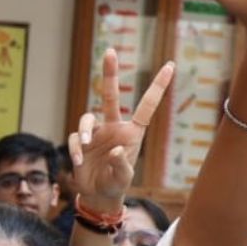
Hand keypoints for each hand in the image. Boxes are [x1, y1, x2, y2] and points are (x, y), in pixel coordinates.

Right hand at [69, 49, 173, 208]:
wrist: (98, 194)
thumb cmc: (117, 184)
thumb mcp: (124, 177)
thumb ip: (122, 164)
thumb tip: (116, 150)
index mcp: (132, 132)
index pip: (146, 106)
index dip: (158, 86)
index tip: (170, 65)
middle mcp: (113, 127)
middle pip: (111, 96)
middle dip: (110, 73)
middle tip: (110, 51)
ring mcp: (96, 133)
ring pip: (87, 118)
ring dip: (86, 130)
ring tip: (87, 145)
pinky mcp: (81, 143)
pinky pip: (76, 138)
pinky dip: (76, 148)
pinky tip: (79, 161)